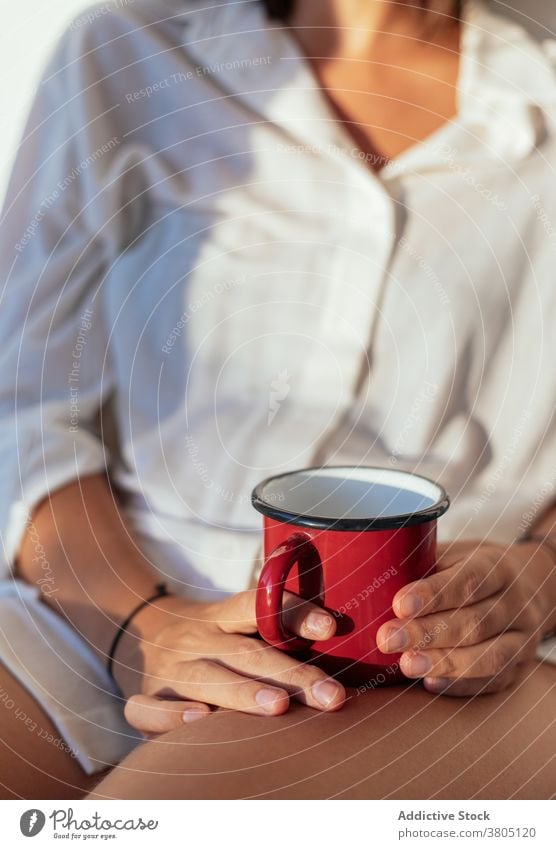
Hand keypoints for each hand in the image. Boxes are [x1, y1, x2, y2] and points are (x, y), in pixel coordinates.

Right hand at [113, 589, 345, 734]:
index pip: (258, 606)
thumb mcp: (236, 625)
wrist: (143, 634)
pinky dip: (171, 715)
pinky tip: (200, 721)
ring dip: (243, 693)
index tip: (330, 628)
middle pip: (246, 653)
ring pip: (206, 679)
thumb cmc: (212, 640)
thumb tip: (342, 640)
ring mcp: (169, 667)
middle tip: (330, 695)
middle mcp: (196, 637)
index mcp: (222, 616)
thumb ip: (276, 631)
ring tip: (280, 707)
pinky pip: (147, 707)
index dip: (294, 613)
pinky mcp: (145, 695)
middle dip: (291, 675)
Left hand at [376, 540, 551, 696]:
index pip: (470, 580)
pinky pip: (495, 682)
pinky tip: (429, 684)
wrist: (531, 586)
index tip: (398, 604)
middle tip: (387, 639)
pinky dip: (461, 686)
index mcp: (498, 567)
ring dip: (444, 663)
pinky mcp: (521, 667)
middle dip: (429, 633)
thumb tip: (368, 573)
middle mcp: (517, 603)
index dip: (435, 593)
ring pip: (490, 657)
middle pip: (476, 622)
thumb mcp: (455, 554)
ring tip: (405, 666)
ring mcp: (524, 638)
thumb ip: (422, 564)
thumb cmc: (472, 569)